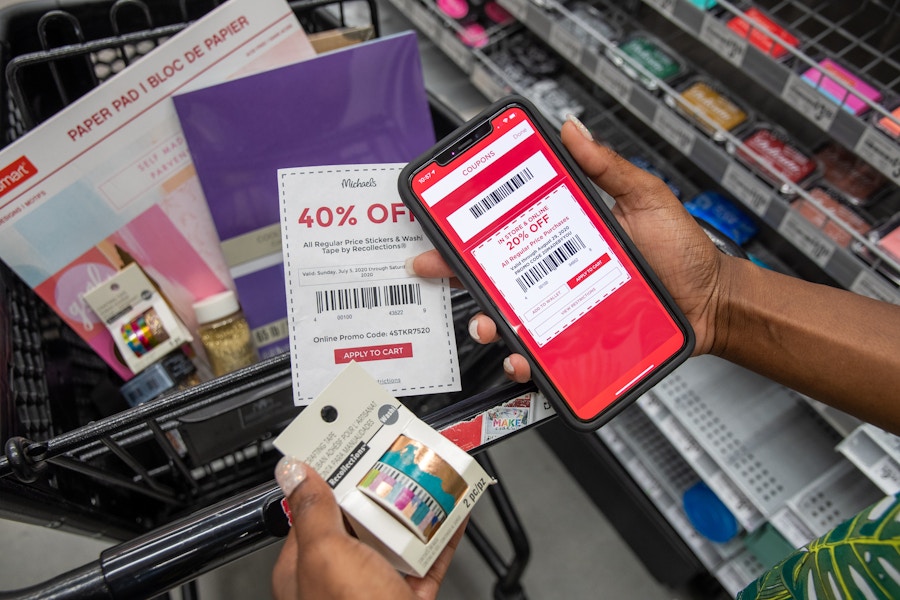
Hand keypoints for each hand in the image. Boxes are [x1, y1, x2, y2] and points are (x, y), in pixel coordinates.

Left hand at [272, 457, 465, 599]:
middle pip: (362, 515)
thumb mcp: (326, 555)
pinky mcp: (410, 595)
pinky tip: (456, 510)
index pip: (316, 506)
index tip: (352, 444)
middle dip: (383, 484)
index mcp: (306, 565)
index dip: (333, 473)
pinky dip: (444, 532)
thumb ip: (312, 511)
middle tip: (401, 453)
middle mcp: (340, 574)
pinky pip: (429, 556)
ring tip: (432, 474)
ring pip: (397, 533)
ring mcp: (376, 586)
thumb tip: (293, 470)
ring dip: (416, 504)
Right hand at [408, 115, 726, 381]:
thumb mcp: (645, 199)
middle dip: (454, 271)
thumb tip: (571, 131)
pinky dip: (524, 362)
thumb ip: (608, 168)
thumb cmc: (680, 251)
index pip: (506, 228)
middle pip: (492, 274)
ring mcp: (562, 310)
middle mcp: (554, 274)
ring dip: (485, 322)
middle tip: (434, 266)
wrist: (710, 303)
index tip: (438, 218)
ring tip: (486, 323)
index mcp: (563, 236)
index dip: (467, 224)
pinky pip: (540, 356)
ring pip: (507, 319)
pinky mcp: (574, 342)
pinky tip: (522, 359)